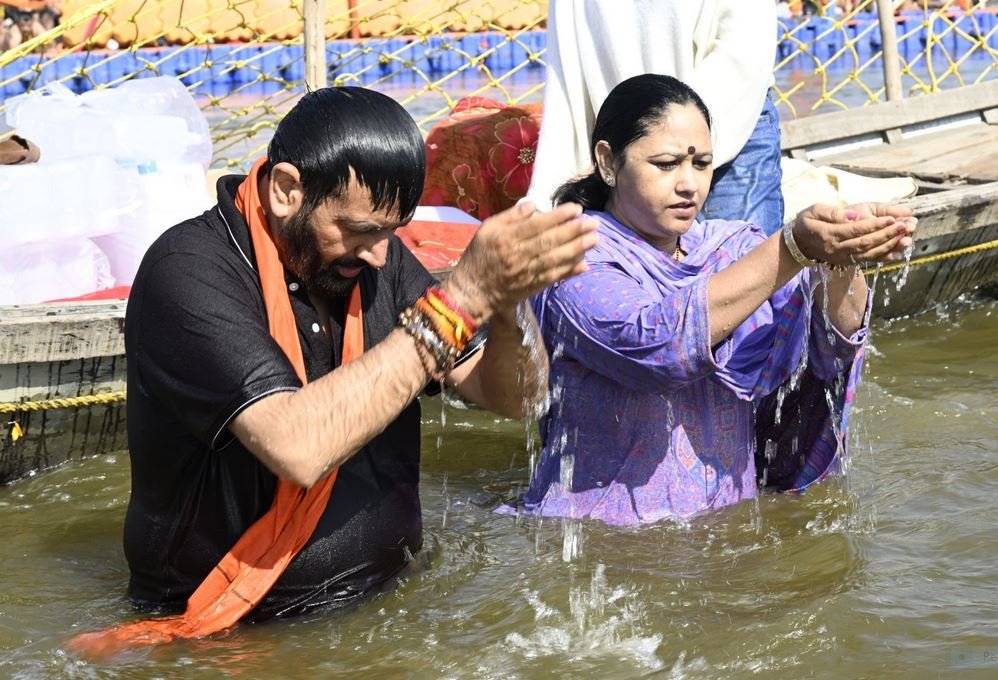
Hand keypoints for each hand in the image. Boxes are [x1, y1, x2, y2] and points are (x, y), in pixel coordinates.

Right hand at [442, 200, 598, 324]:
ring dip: (577, 250)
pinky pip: (553, 278)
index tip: (576, 209)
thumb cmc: (479, 256)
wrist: (472, 291)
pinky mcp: (532, 287)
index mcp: (506, 239)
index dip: (559, 217)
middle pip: (550, 242)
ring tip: (594, 239)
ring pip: (555, 260)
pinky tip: (584, 264)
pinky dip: (569, 271)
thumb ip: (510, 217)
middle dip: (574, 231)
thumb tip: (533, 204)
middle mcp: (518, 256)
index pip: (537, 226)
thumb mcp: (487, 230)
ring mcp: (526, 273)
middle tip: (593, 222)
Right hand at [792, 202, 916, 266]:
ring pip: (869, 254)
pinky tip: (898, 251)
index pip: (855, 230)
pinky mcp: (847, 261)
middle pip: (866, 243)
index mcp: (829, 234)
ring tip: (905, 237)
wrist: (798, 244)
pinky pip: (868, 261)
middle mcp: (836, 249)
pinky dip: (884, 257)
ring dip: (889, 246)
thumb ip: (832, 212)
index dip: (875, 225)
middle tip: (904, 226)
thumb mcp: (813, 211)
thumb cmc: (807, 223)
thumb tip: (852, 215)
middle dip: (887, 235)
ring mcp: (842, 258)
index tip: (892, 218)